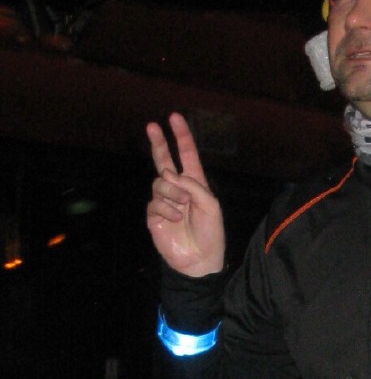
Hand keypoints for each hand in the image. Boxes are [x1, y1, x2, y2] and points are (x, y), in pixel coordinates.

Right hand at [146, 112, 225, 275]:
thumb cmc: (211, 234)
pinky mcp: (154, 215)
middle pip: (163, 160)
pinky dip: (167, 209)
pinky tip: (176, 220)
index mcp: (194, 183)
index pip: (186, 155)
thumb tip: (169, 173)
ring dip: (172, 193)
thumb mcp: (210, 206)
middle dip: (159, 142)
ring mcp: (164, 201)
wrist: (199, 261)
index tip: (175, 117)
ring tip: (183, 208)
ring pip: (160, 182)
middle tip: (152, 125)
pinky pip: (155, 202)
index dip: (181, 137)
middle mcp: (178, 189)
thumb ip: (193, 186)